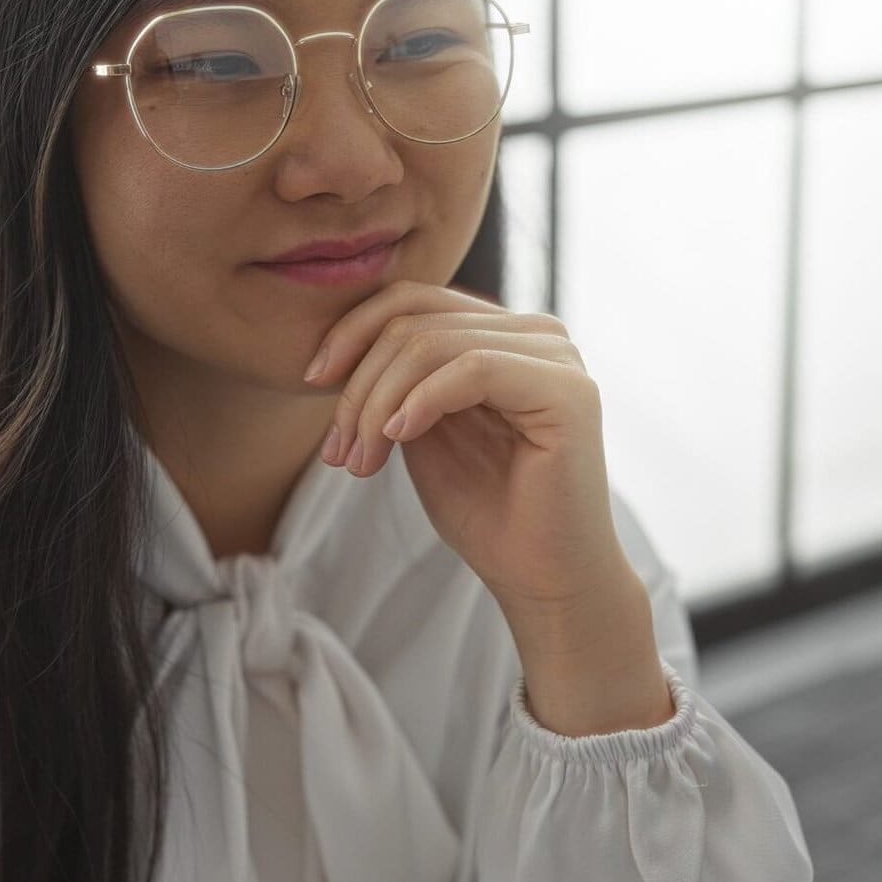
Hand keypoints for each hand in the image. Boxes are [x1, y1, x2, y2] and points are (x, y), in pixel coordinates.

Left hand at [303, 280, 640, 660]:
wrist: (544, 581)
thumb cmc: (489, 515)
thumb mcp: (422, 431)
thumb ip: (401, 380)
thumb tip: (346, 343)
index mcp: (504, 335)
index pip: (415, 300)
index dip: (353, 331)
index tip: (313, 381)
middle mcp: (537, 333)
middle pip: (417, 320)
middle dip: (361, 384)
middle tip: (337, 450)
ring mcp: (558, 357)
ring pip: (435, 343)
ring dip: (380, 402)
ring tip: (361, 460)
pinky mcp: (568, 390)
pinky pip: (473, 368)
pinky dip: (422, 400)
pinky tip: (397, 439)